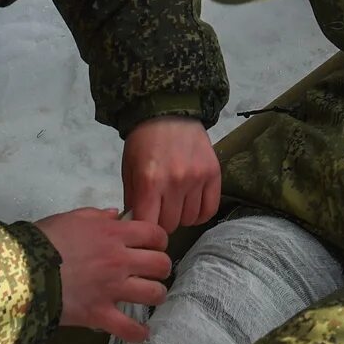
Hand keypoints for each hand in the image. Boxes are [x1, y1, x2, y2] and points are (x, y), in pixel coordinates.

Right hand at [35, 207, 171, 343]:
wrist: (24, 268)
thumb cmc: (46, 239)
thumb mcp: (72, 217)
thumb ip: (98, 216)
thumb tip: (116, 215)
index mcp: (114, 234)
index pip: (154, 234)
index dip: (160, 240)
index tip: (155, 246)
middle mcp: (120, 260)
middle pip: (160, 264)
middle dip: (161, 268)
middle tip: (153, 272)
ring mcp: (112, 288)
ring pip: (153, 293)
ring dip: (156, 295)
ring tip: (150, 297)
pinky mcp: (100, 313)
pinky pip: (129, 328)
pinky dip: (138, 333)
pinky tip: (142, 334)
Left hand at [121, 115, 220, 232]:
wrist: (170, 112)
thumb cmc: (144, 142)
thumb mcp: (129, 169)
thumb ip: (132, 200)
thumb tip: (136, 226)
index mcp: (149, 182)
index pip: (148, 225)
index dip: (145, 231)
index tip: (144, 227)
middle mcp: (175, 182)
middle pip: (170, 225)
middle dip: (162, 222)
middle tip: (159, 210)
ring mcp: (197, 178)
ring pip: (189, 219)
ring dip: (181, 216)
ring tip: (175, 202)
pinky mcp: (214, 174)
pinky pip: (209, 210)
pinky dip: (199, 213)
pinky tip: (191, 204)